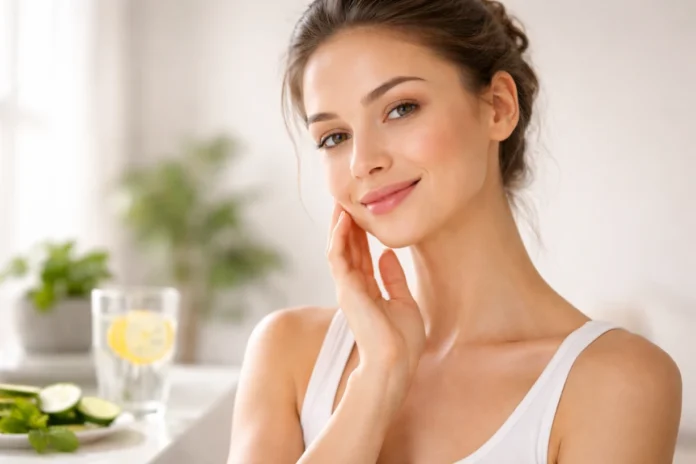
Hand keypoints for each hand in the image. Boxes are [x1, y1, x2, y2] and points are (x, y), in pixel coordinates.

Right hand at [326, 204, 425, 412]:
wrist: (397, 360)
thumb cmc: (402, 341)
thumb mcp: (404, 303)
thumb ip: (394, 279)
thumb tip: (387, 256)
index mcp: (368, 291)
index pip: (361, 255)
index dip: (360, 233)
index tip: (361, 212)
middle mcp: (354, 287)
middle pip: (347, 248)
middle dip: (346, 224)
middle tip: (345, 199)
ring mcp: (347, 287)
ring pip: (338, 248)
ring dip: (338, 224)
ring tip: (340, 201)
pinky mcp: (345, 288)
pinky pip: (337, 255)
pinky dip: (339, 236)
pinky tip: (343, 218)